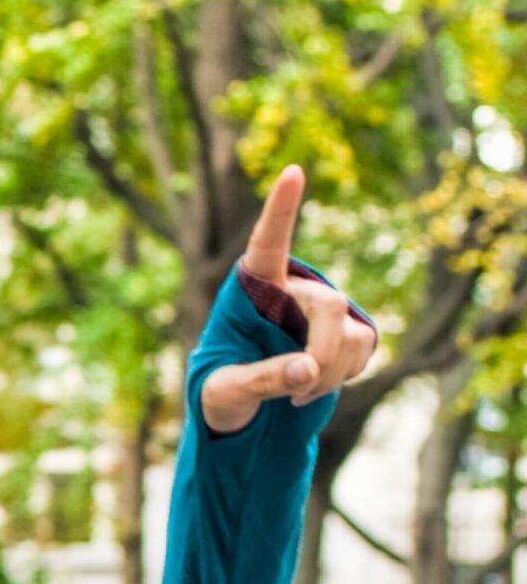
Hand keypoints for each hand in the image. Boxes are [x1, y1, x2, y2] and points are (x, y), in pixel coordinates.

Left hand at [199, 165, 378, 433]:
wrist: (243, 411)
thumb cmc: (220, 392)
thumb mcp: (224, 393)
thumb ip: (262, 380)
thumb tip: (309, 369)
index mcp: (252, 290)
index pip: (267, 244)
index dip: (280, 209)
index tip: (292, 171)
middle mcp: (291, 290)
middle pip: (330, 306)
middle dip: (323, 354)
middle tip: (301, 392)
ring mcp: (323, 309)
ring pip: (350, 333)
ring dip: (329, 373)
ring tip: (296, 394)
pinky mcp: (348, 331)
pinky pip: (363, 348)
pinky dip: (343, 375)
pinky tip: (315, 385)